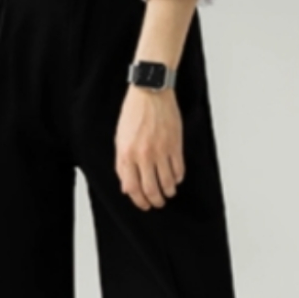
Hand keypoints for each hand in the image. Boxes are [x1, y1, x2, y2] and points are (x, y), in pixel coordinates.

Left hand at [114, 85, 184, 210]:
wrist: (150, 93)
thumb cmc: (134, 113)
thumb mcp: (120, 138)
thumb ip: (122, 164)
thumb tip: (126, 186)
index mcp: (127, 154)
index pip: (132, 187)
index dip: (138, 200)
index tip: (144, 205)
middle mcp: (143, 155)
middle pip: (150, 189)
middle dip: (155, 201)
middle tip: (158, 203)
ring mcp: (161, 150)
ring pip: (167, 182)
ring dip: (168, 192)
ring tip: (168, 193)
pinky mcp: (175, 145)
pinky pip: (179, 169)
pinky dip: (178, 178)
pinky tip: (176, 179)